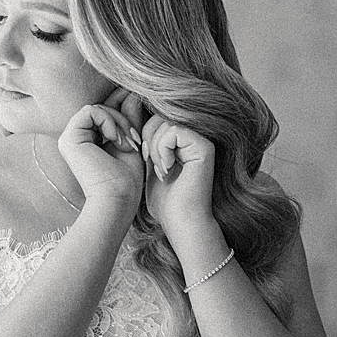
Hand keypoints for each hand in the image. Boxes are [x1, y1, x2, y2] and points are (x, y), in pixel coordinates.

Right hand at [58, 88, 144, 213]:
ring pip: (97, 107)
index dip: (123, 111)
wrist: (117, 199)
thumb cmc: (126, 179)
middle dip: (123, 119)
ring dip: (118, 122)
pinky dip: (108, 121)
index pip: (105, 112)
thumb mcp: (131, 142)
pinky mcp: (69, 138)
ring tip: (126, 144)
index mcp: (87, 140)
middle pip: (102, 108)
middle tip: (133, 140)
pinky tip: (115, 140)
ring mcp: (69, 138)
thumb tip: (131, 93)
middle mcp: (75, 138)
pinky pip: (90, 110)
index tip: (138, 127)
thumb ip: (129, 118)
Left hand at [142, 114, 215, 239]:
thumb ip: (148, 141)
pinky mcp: (205, 147)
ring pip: (166, 123)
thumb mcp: (150, 165)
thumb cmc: (165, 201)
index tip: (144, 157)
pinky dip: (163, 150)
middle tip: (150, 162)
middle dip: (147, 138)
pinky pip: (174, 131)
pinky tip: (168, 169)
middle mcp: (195, 136)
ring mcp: (202, 140)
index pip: (156, 118)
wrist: (181, 222)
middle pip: (160, 116)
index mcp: (184, 140)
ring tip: (161, 170)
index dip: (143, 134)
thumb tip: (132, 114)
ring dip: (155, 147)